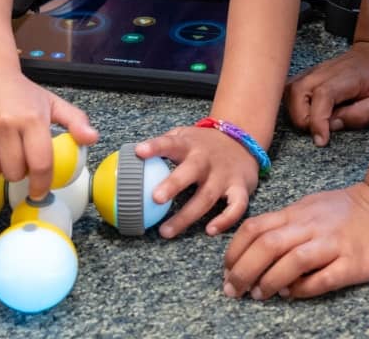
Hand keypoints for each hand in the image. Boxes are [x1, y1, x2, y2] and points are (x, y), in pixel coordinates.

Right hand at [0, 70, 97, 199]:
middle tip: (16, 158)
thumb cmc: (20, 93)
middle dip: (17, 172)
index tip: (39, 192)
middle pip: (13, 173)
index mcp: (32, 118)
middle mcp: (5, 123)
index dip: (41, 184)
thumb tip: (92, 138)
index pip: (40, 164)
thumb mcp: (52, 103)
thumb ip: (75, 121)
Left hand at [136, 126, 261, 238]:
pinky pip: (236, 206)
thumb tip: (125, 159)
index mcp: (189, 145)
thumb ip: (162, 145)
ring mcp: (225, 175)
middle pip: (191, 171)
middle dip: (174, 184)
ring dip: (187, 215)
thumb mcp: (184, 136)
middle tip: (155, 198)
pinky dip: (225, 219)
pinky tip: (210, 230)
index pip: (170, 143)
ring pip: (207, 196)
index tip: (138, 152)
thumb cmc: (203, 144)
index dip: (155, 147)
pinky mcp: (241, 187)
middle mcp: (207, 159)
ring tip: (165, 231)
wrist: (243, 140)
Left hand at [223, 181, 368, 299]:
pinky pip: (322, 278)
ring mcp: (333, 244)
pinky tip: (293, 294)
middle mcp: (312, 227)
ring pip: (291, 261)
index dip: (234, 251)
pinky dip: (302, 289)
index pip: (255, 228)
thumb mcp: (312, 208)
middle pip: (267, 245)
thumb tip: (260, 257)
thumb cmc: (350, 210)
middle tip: (233, 290)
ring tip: (259, 295)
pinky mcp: (353, 263)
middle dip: (243, 270)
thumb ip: (287, 226)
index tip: (227, 271)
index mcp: (298, 213)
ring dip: (269, 281)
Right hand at [285, 42, 368, 145]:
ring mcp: (314, 70)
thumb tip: (334, 125)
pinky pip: (291, 88)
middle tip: (318, 132)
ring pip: (290, 90)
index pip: (322, 95)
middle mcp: (325, 71)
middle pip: (298, 91)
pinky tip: (306, 113)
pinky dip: (292, 104)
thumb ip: (361, 114)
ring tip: (313, 123)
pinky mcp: (309, 74)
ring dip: (295, 112)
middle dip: (302, 118)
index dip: (318, 120)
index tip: (321, 140)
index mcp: (346, 76)